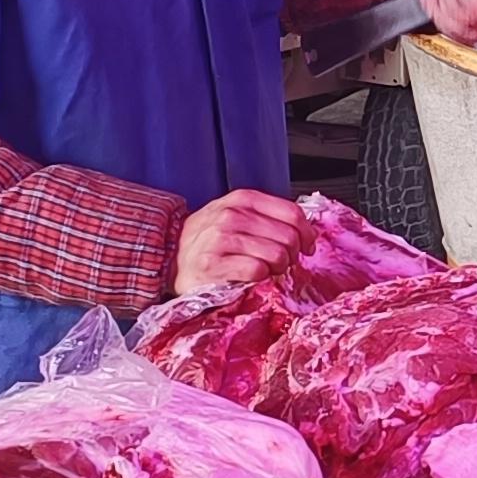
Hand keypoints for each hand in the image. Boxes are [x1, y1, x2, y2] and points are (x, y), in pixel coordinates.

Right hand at [172, 188, 309, 293]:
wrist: (169, 256)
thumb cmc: (208, 239)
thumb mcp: (236, 215)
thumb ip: (268, 217)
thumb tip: (306, 230)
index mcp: (243, 199)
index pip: (292, 213)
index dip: (307, 233)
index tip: (307, 246)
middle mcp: (232, 215)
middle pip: (289, 236)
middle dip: (293, 254)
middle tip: (284, 263)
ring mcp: (221, 239)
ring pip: (276, 254)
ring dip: (278, 268)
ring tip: (266, 270)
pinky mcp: (213, 264)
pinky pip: (257, 271)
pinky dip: (260, 278)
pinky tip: (251, 277)